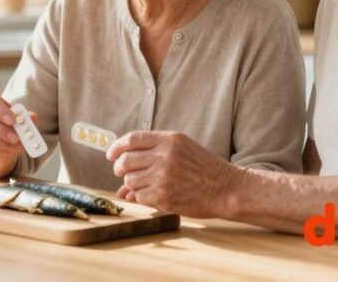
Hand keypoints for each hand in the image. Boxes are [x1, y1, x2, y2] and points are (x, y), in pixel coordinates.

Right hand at [0, 92, 36, 174]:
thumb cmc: (8, 123)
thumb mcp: (18, 117)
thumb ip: (26, 117)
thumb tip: (33, 119)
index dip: (1, 111)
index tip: (13, 121)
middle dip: (1, 130)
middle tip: (16, 138)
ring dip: (1, 143)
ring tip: (16, 146)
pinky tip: (9, 151)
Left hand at [106, 131, 238, 217]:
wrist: (226, 189)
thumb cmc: (204, 169)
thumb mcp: (182, 150)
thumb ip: (154, 155)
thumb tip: (125, 173)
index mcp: (170, 139)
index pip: (132, 139)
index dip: (117, 147)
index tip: (111, 154)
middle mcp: (165, 155)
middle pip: (126, 160)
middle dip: (120, 168)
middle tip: (122, 172)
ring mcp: (163, 176)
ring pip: (130, 180)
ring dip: (133, 184)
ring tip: (147, 184)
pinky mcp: (164, 195)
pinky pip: (139, 196)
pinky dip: (142, 197)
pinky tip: (155, 195)